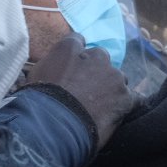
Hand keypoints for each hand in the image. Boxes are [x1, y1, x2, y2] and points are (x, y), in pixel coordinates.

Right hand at [23, 32, 136, 151]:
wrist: (55, 126)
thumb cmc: (38, 101)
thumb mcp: (34, 76)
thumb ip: (49, 66)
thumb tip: (52, 69)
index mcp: (70, 48)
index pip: (77, 41)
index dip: (76, 56)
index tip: (73, 68)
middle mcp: (96, 56)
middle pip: (101, 59)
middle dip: (96, 72)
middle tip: (86, 91)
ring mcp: (114, 76)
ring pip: (117, 79)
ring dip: (111, 88)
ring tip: (101, 107)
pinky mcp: (126, 98)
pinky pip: (133, 99)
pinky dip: (127, 105)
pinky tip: (120, 114)